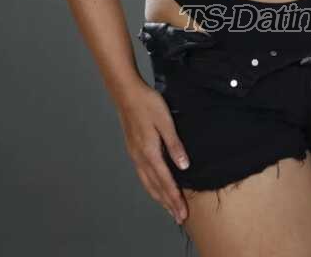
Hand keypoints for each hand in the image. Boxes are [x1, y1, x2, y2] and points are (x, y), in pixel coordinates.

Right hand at [116, 79, 189, 224]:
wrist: (126, 94)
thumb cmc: (148, 104)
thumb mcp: (166, 122)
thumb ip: (174, 144)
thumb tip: (184, 166)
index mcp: (150, 152)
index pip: (165, 181)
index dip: (174, 198)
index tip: (182, 212)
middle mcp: (140, 158)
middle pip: (155, 187)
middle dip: (168, 203)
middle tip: (179, 217)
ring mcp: (135, 155)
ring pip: (147, 183)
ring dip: (159, 197)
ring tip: (168, 208)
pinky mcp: (133, 150)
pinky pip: (143, 175)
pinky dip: (151, 186)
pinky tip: (155, 187)